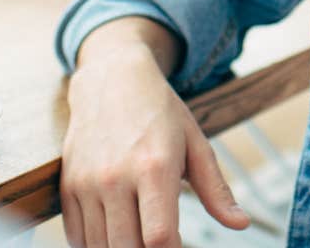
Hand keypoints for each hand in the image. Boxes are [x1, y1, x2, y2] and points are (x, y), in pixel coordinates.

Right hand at [59, 25, 251, 247]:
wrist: (112, 79)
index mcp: (154, 167)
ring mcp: (87, 183)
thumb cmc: (159, 112)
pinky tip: (115, 233)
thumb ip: (216, 189)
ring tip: (139, 236)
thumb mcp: (195, 143)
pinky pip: (76, 236)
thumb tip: (241, 224)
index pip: (160, 237)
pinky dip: (95, 245)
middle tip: (161, 241)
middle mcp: (115, 177)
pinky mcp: (68, 185)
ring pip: (100, 247)